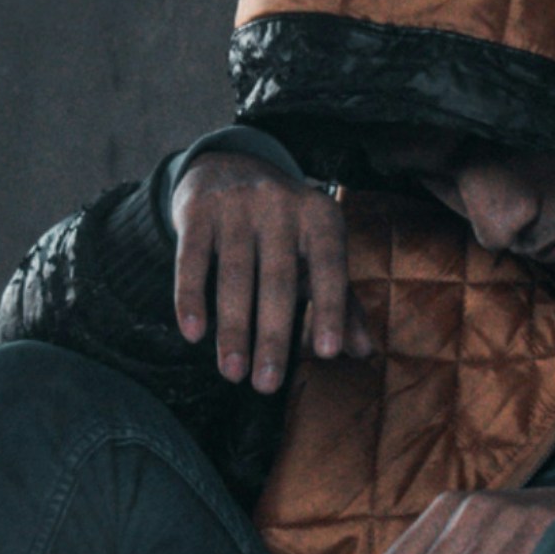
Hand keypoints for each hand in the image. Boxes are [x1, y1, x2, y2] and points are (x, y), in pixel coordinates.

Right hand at [171, 152, 372, 391]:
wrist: (228, 167)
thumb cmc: (284, 227)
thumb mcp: (318, 253)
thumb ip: (341, 300)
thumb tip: (364, 352)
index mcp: (320, 216)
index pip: (330, 267)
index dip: (329, 310)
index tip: (327, 353)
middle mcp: (281, 205)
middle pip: (278, 280)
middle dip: (271, 337)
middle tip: (266, 386)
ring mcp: (237, 205)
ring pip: (234, 276)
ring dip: (232, 330)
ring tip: (231, 374)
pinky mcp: (198, 211)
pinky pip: (191, 260)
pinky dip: (190, 298)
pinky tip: (193, 333)